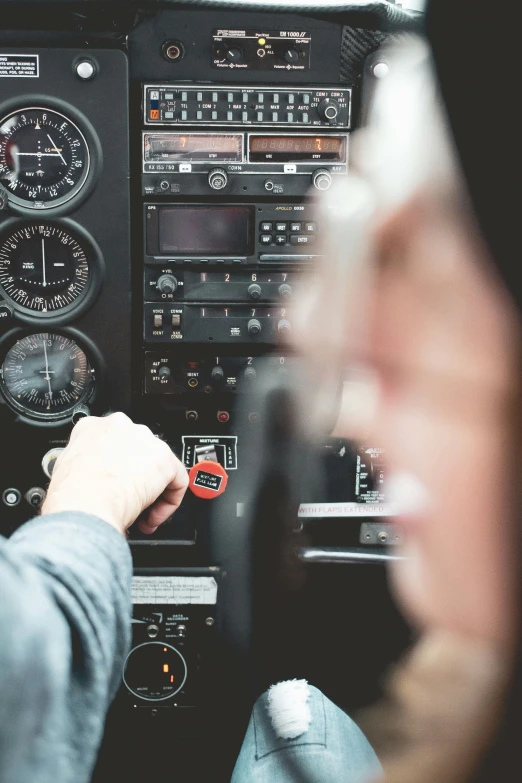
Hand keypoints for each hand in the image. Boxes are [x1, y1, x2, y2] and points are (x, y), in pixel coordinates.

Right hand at [41, 413, 188, 535]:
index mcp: (92, 427)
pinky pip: (177, 481)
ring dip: (152, 492)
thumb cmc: (70, 496)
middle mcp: (120, 427)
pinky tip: (153, 517)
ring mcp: (144, 440)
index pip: (112, 442)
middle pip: (138, 452)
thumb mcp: (64, 470)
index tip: (112, 484)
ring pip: (158, 466)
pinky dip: (169, 502)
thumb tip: (88, 476)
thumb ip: (81, 464)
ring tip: (140, 514)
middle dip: (136, 478)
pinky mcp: (164, 459)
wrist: (84, 506)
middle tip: (128, 500)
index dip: (115, 468)